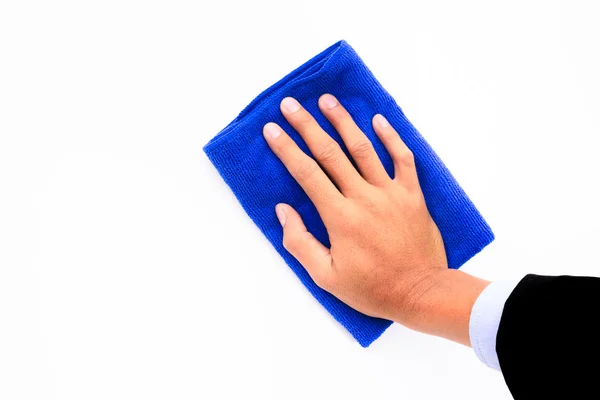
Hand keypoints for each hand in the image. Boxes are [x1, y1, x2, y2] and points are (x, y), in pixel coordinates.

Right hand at [263, 94, 488, 345]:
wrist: (421, 293)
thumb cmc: (372, 288)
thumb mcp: (326, 276)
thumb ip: (300, 242)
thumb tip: (284, 210)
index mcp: (340, 217)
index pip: (306, 174)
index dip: (286, 149)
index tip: (271, 130)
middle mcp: (364, 197)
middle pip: (330, 152)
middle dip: (307, 126)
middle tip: (290, 105)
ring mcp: (391, 192)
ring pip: (364, 148)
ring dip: (343, 121)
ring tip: (327, 100)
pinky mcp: (413, 194)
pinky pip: (403, 158)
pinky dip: (391, 137)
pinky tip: (378, 119)